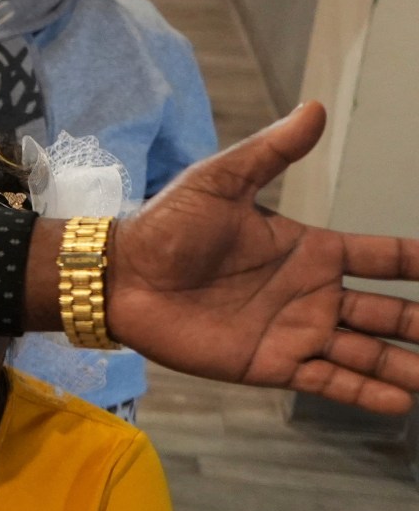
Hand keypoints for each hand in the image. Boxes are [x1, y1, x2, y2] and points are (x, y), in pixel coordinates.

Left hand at [106, 102, 418, 412]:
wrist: (122, 275)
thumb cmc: (167, 225)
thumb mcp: (222, 181)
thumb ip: (271, 151)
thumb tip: (315, 108)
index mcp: (310, 250)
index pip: (381, 257)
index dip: (417, 261)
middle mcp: (312, 294)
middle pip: (386, 311)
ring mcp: (294, 331)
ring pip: (367, 351)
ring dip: (403, 364)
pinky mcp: (270, 363)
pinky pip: (327, 380)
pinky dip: (364, 392)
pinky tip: (400, 402)